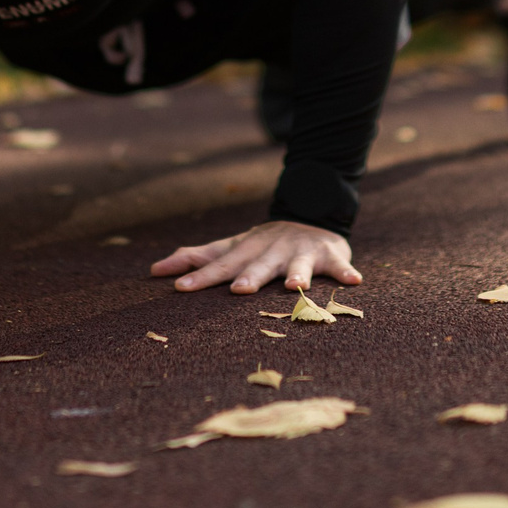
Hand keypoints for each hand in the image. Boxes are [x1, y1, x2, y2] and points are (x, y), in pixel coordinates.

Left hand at [150, 220, 359, 293]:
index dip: (200, 277)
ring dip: (297, 274)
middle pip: (259, 265)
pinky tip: (353, 281)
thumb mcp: (231, 248)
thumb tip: (154, 270)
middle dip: (249, 277)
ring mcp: (302, 252)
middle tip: (237, 291)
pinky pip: (339, 265)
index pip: (220, 265)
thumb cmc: (263, 245)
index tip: (178, 289)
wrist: (311, 217)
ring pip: (299, 265)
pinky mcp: (330, 255)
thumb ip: (197, 259)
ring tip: (295, 287)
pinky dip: (346, 272)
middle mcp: (272, 250)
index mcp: (247, 250)